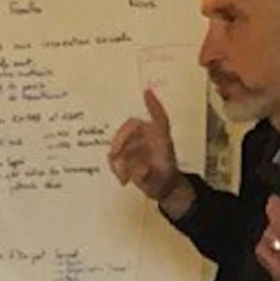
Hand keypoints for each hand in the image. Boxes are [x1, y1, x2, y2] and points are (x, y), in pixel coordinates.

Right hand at [109, 90, 188, 209]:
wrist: (163, 187)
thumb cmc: (164, 178)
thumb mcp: (160, 179)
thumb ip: (149, 175)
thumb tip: (139, 170)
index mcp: (161, 138)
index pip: (159, 118)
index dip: (153, 105)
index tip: (147, 93)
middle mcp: (149, 137)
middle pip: (131, 127)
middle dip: (120, 140)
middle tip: (115, 155)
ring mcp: (137, 144)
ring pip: (120, 143)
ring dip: (118, 160)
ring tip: (124, 177)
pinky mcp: (127, 152)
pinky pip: (115, 155)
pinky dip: (116, 167)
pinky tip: (123, 179)